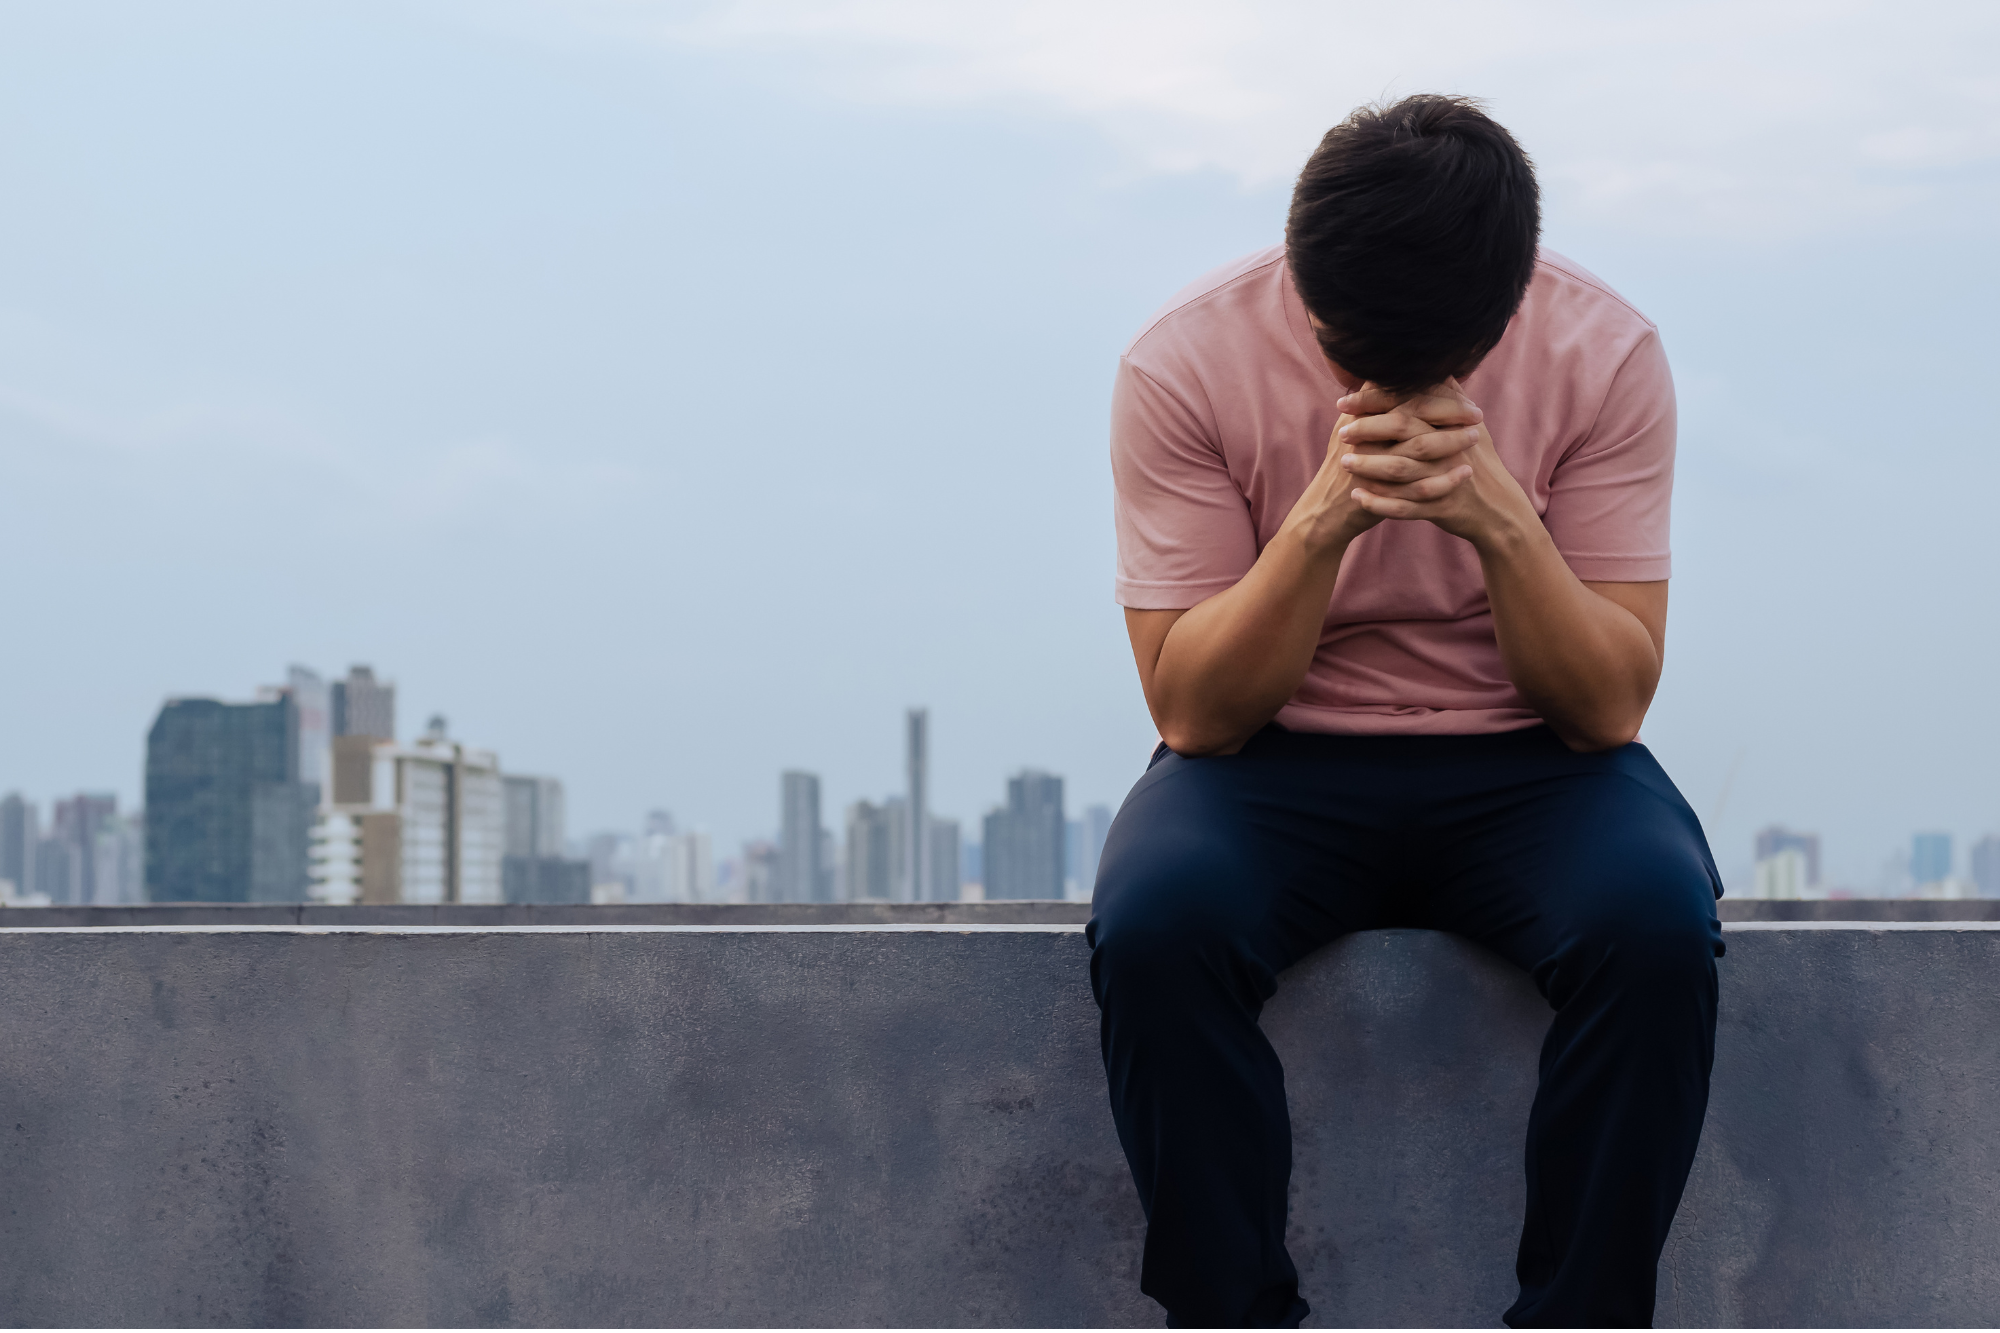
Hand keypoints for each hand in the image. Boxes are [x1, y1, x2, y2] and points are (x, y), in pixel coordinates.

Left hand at [1334, 380, 1537, 550]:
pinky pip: (1406, 506)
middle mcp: (1449, 446)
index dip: (1374, 399)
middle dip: (1367, 429)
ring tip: (1344, 463)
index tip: (1344, 401)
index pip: (1408, 401)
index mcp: (1452, 422)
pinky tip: (1358, 497)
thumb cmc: (1477, 461)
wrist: (1497, 508)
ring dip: (1369, 466)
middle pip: (1403, 429)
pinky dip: (1380, 503)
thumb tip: (1436, 365)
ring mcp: (1446, 477)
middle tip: (1341, 434)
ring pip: (1401, 468)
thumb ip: (1451, 396)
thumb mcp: (1472, 424)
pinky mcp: (1442, 507)